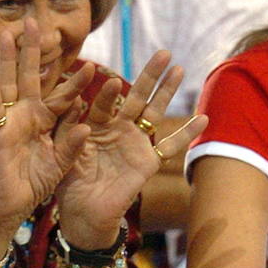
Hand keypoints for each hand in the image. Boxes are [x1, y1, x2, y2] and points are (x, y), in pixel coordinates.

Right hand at [0, 18, 92, 228]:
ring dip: (8, 60)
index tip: (93, 65)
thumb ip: (71, 145)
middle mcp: (26, 114)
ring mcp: (10, 121)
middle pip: (30, 76)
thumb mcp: (61, 164)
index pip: (63, 96)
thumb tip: (85, 125)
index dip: (76, 82)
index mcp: (45, 120)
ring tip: (8, 34)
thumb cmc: (35, 183)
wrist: (12, 206)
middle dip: (33, 50)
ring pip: (9, 84)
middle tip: (34, 21)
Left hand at [56, 51, 205, 247]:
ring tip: (179, 69)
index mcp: (96, 123)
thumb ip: (70, 130)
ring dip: (167, 92)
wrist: (83, 214)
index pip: (105, 101)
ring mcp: (136, 143)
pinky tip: (204, 118)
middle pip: (137, 96)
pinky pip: (170, 147)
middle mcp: (119, 128)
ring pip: (154, 112)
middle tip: (163, 52)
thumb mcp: (64, 152)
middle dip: (150, 75)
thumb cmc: (69, 182)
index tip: (109, 79)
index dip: (108, 92)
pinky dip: (187, 134)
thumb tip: (76, 102)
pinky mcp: (148, 162)